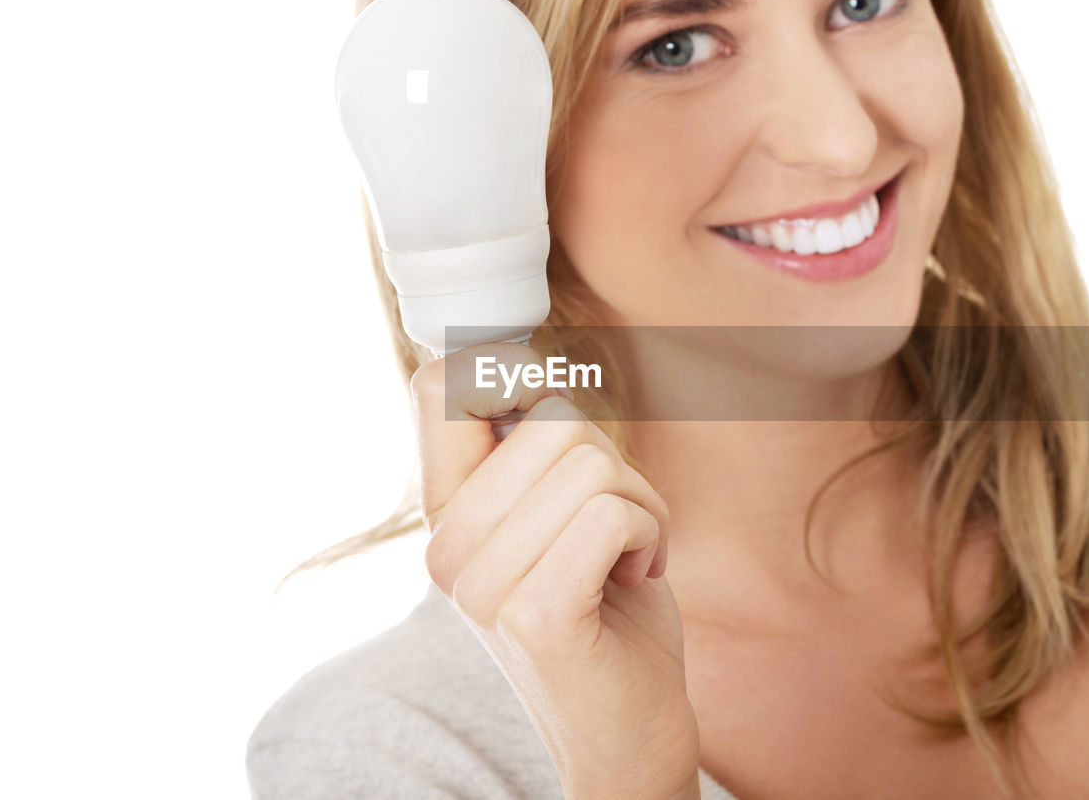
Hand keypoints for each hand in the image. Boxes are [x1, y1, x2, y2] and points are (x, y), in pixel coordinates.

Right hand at [412, 343, 700, 798]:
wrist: (627, 728)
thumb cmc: (606, 608)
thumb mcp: (555, 517)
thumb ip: (531, 452)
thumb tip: (521, 360)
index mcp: (447, 516)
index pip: (438, 386)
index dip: (508, 369)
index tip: (553, 411)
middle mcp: (449, 549)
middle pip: (549, 419)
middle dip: (614, 461)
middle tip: (619, 526)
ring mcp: (484, 587)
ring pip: (590, 462)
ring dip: (641, 503)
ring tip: (628, 555)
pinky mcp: (535, 615)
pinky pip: (610, 513)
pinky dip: (650, 533)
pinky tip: (636, 577)